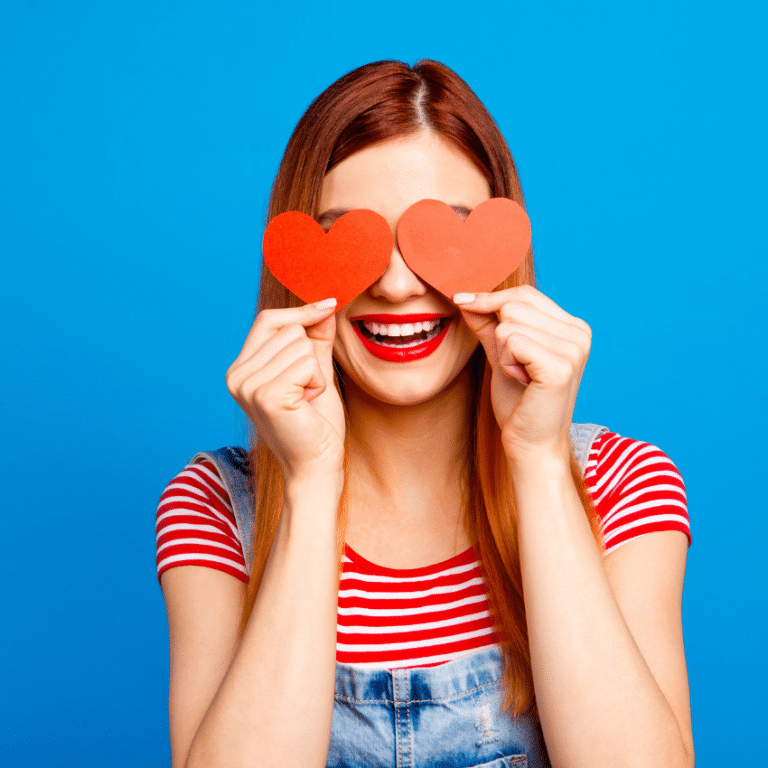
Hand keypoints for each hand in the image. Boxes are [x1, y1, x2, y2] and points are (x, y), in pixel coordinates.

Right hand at [225, 299, 345, 481]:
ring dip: (315, 373)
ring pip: (301, 345)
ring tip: (306, 400)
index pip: (269, 320)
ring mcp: (248, 385)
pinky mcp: (267, 395)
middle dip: (310, 356)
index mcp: (241, 368)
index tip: (329, 304)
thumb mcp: (315, 373)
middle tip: (306, 391)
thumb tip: (324, 304)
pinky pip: (308, 364)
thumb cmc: (316, 425)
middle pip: (289, 329)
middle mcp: (237, 375)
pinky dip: (317, 383)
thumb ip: (316, 339)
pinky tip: (307, 406)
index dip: (300, 312)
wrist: (316, 466)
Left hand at [455, 285, 590, 462]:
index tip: (462, 301)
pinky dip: (506, 363)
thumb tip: (466, 297)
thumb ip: (489, 325)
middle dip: (499, 335)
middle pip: (514, 304)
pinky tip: (522, 382)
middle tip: (515, 367)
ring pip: (508, 324)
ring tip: (521, 377)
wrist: (531, 445)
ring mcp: (573, 349)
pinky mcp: (559, 366)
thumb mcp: (502, 355)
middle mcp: (579, 333)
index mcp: (573, 327)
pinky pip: (510, 341)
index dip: (491, 299)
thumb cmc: (519, 404)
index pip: (525, 294)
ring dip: (503, 353)